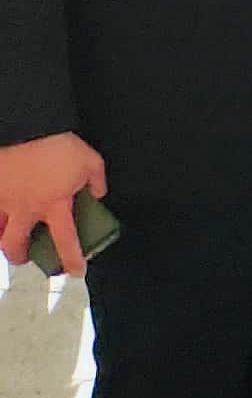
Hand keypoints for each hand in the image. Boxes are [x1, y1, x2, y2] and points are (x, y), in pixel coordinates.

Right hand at [0, 131, 106, 276]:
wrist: (26, 126)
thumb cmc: (58, 144)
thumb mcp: (90, 161)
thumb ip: (96, 181)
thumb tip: (97, 193)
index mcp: (54, 205)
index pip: (65, 241)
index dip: (71, 259)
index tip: (76, 271)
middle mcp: (25, 209)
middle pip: (16, 245)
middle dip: (20, 257)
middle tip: (25, 257)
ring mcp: (3, 200)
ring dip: (2, 238)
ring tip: (7, 237)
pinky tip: (1, 213)